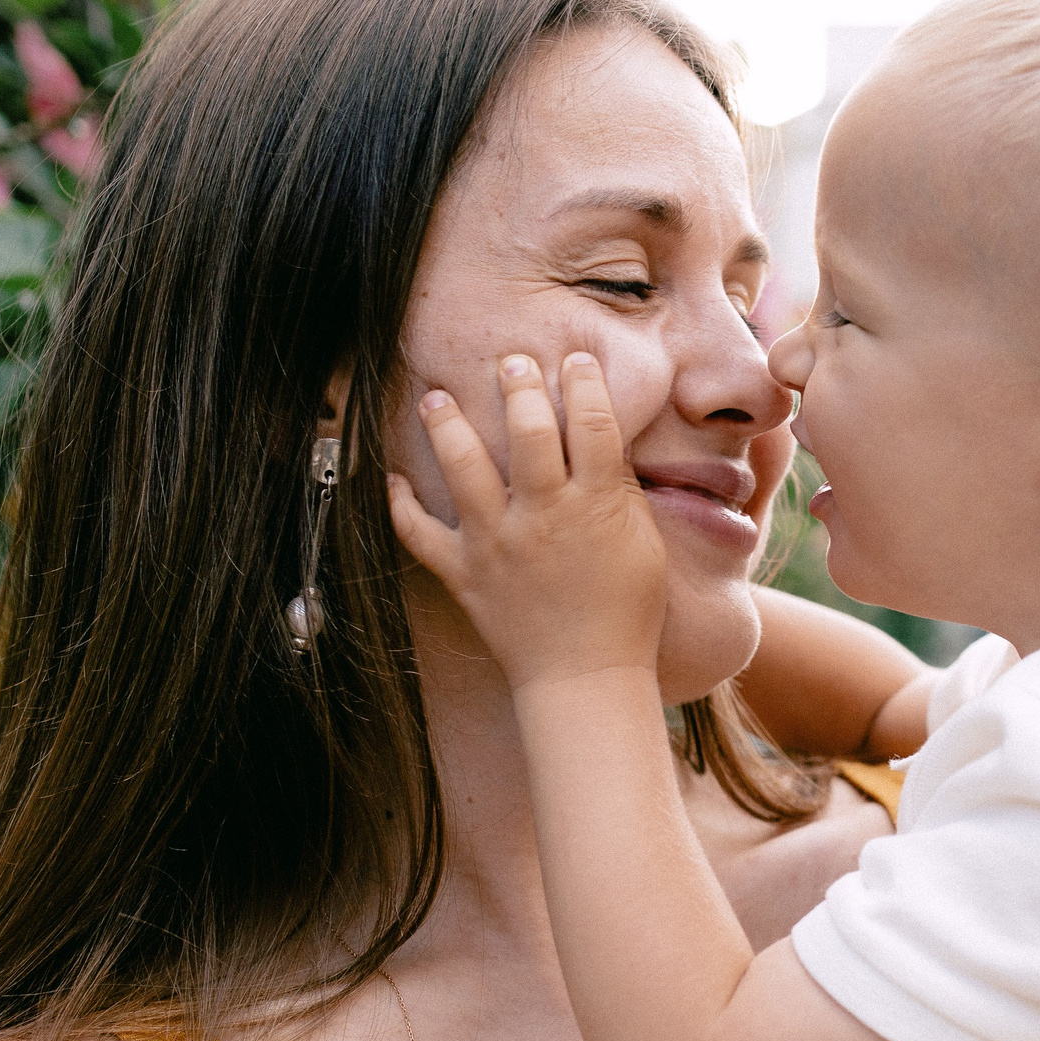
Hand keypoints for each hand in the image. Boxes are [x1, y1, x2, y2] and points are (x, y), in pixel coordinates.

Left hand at [386, 352, 666, 690]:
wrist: (586, 679)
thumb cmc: (627, 615)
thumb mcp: (644, 545)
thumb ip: (620, 490)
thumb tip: (602, 438)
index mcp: (595, 505)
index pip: (592, 423)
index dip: (584, 384)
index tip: (576, 361)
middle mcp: (542, 516)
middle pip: (527, 431)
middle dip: (517, 385)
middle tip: (509, 361)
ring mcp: (497, 543)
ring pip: (463, 466)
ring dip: (446, 425)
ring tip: (435, 398)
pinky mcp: (463, 573)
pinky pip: (419, 532)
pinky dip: (401, 503)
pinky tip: (394, 477)